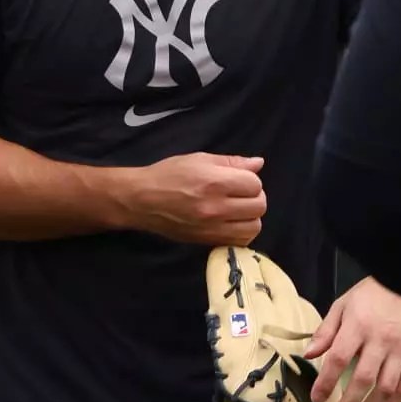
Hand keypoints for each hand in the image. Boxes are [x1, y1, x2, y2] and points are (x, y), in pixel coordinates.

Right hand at [122, 153, 265, 244]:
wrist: (141, 201)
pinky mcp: (206, 241)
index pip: (255, 184)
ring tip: (238, 210)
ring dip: (251, 217)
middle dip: (254, 197)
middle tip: (240, 194)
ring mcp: (211, 228)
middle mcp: (216, 208)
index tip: (238, 179)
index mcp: (215, 183)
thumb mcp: (200, 159)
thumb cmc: (169, 175)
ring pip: (253, 227)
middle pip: (259, 206)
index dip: (250, 180)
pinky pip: (239, 241)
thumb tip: (259, 164)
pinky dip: (241, 232)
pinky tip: (232, 223)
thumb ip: (232, 162)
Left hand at [306, 277, 400, 401]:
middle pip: (363, 380)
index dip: (326, 382)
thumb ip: (326, 331)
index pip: (339, 359)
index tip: (317, 398)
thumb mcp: (343, 304)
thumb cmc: (371, 294)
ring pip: (386, 389)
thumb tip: (309, 354)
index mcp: (358, 326)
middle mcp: (381, 341)